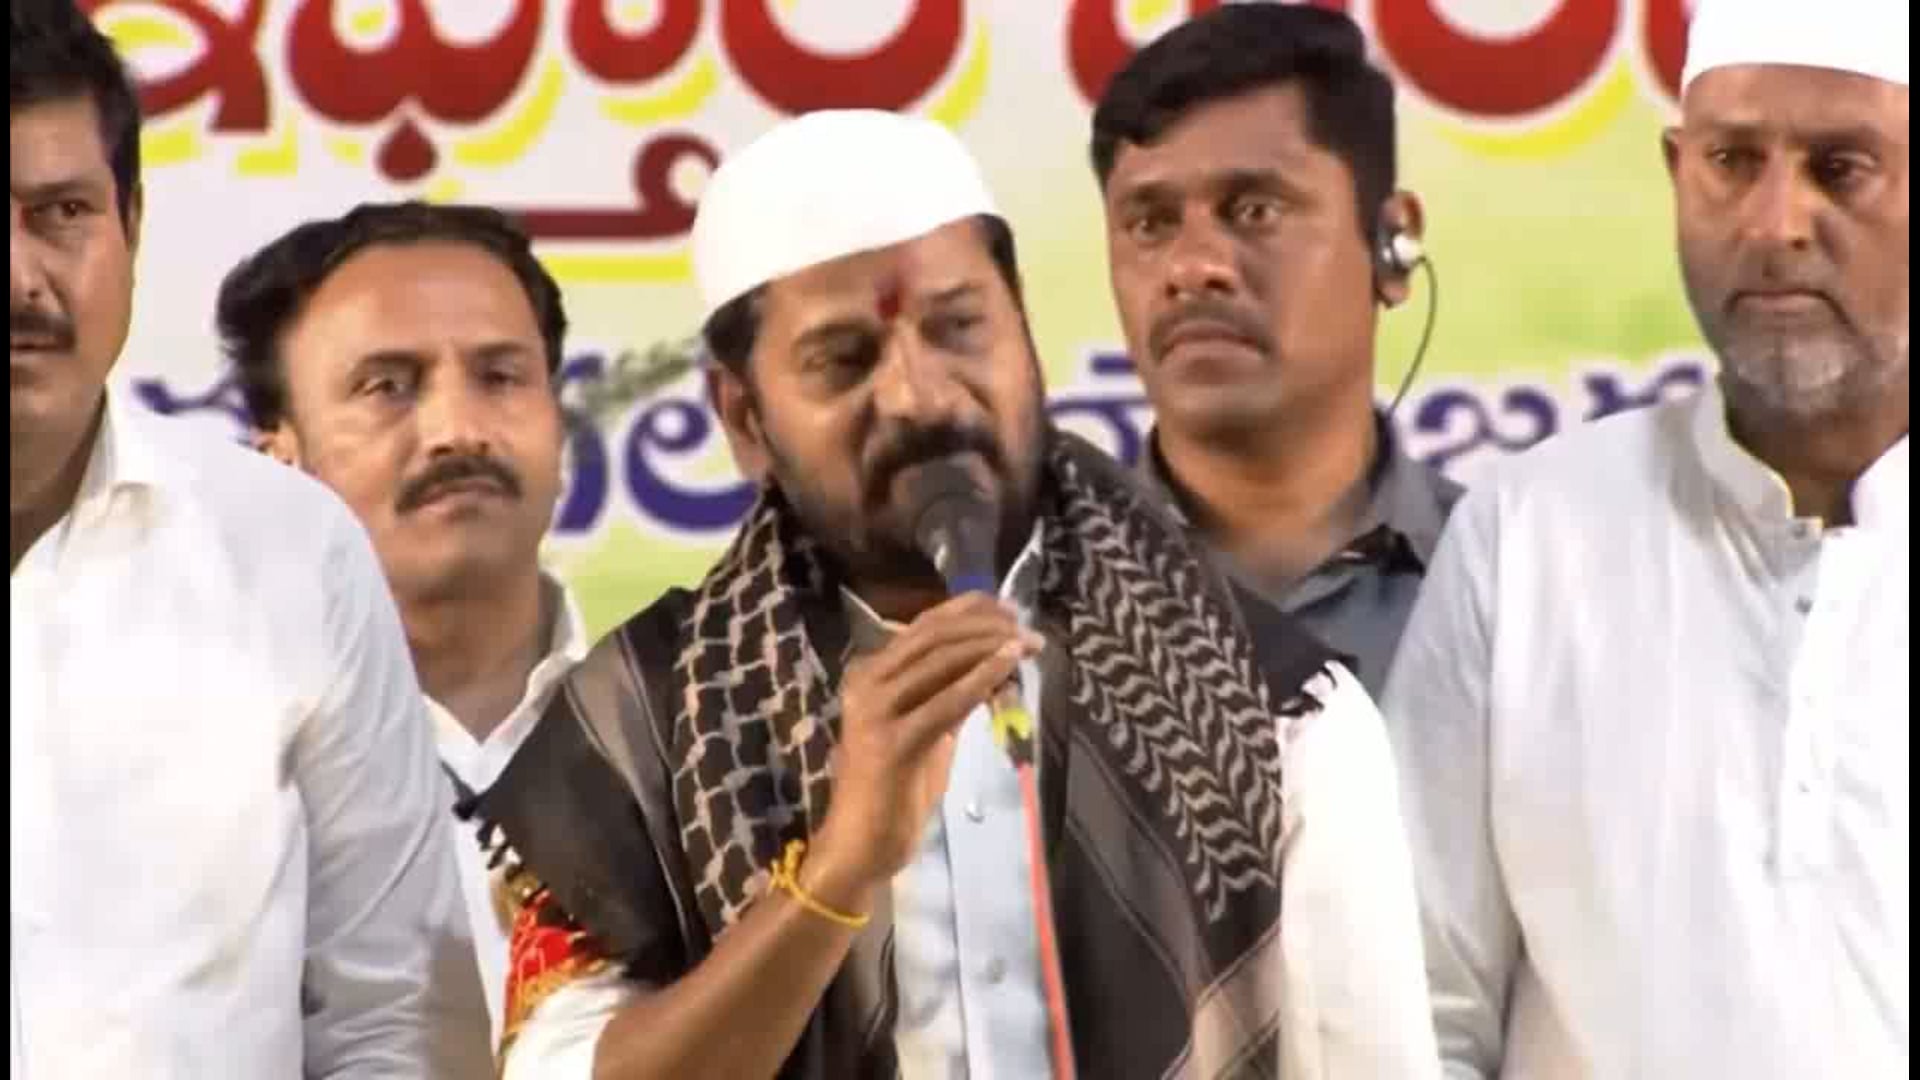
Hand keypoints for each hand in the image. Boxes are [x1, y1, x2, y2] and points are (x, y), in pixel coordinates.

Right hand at [806, 593, 1040, 909]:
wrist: (863, 845)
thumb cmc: (896, 790)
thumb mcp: (930, 729)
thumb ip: (952, 693)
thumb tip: (997, 661)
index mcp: (870, 674)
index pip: (924, 626)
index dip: (969, 608)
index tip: (1010, 607)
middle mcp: (866, 682)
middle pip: (933, 634)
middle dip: (985, 625)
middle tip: (1026, 627)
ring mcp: (875, 710)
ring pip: (939, 659)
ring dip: (989, 646)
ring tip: (1025, 643)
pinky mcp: (892, 742)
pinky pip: (945, 701)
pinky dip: (980, 679)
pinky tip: (1008, 667)